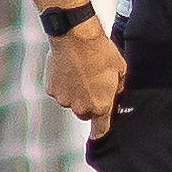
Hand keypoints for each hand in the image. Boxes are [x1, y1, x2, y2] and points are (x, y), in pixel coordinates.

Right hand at [46, 23, 124, 138]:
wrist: (75, 37)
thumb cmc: (101, 52)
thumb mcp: (120, 70)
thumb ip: (117, 87)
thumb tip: (116, 92)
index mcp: (100, 106)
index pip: (100, 129)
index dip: (100, 131)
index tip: (99, 134)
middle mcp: (80, 107)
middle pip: (84, 114)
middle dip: (89, 104)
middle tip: (92, 85)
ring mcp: (64, 99)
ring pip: (70, 101)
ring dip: (74, 92)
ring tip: (80, 73)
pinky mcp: (51, 89)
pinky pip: (58, 90)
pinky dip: (62, 83)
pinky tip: (68, 69)